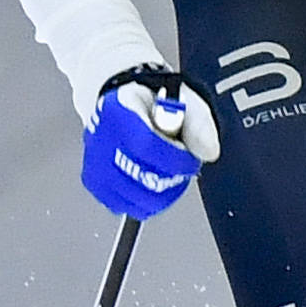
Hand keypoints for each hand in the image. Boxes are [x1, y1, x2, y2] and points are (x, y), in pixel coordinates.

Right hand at [82, 67, 218, 219]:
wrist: (120, 104)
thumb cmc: (152, 102)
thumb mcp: (183, 101)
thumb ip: (199, 124)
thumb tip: (210, 152)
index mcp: (120, 110)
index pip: (147, 146)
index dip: (174, 159)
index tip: (188, 159)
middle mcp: (101, 137)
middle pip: (142, 176)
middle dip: (170, 177)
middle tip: (178, 165)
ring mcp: (95, 162)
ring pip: (135, 197)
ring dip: (159, 191)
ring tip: (163, 171)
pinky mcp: (95, 182)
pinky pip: (125, 205)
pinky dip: (143, 200)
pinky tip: (148, 181)